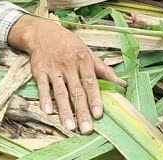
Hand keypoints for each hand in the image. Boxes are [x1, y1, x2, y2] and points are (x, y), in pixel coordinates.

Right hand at [8, 15, 125, 133]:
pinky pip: (42, 87)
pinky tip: (48, 111)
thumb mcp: (88, 53)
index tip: (98, 114)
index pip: (90, 82)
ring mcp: (53, 69)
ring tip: (69, 126)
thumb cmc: (70, 44)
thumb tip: (123, 85)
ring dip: (64, 110)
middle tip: (86, 129)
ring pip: (60, 92)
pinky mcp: (40, 72)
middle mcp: (68, 65)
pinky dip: (44, 98)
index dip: (94, 98)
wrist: (43, 33)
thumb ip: (104, 70)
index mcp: (83, 60)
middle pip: (76, 91)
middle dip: (81, 111)